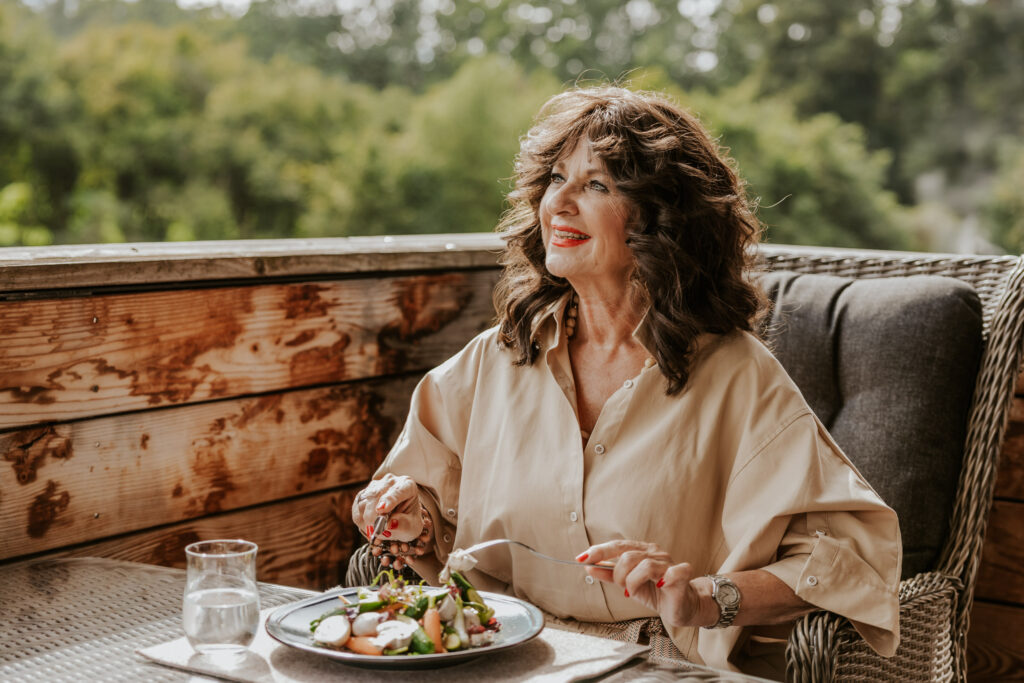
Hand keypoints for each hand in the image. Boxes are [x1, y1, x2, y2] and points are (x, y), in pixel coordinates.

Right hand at [351, 474, 433, 570]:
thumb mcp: (412, 527)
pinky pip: (357, 507)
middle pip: (376, 495)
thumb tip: (390, 525)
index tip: (381, 510)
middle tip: (376, 532)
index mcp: (407, 485)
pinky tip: (371, 526)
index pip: (397, 490)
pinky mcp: (363, 494)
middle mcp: (390, 482)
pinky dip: (361, 520)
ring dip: (367, 520)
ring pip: (364, 501)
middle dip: (373, 515)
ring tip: (377, 530)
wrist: (401, 520)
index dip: (389, 500)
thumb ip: (404, 525)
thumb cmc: (409, 522)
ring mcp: (375, 486)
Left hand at [577, 540, 705, 628]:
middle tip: (622, 588)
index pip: (617, 546)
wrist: (681, 606)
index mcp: (641, 550)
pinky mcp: (682, 574)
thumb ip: (609, 575)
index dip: (599, 551)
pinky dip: (664, 577)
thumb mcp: (627, 584)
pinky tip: (659, 585)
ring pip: (644, 565)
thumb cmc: (655, 592)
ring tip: (634, 592)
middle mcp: (655, 552)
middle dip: (618, 574)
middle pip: (628, 555)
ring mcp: (669, 562)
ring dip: (633, 582)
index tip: (580, 559)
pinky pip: (673, 571)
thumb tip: (587, 566)